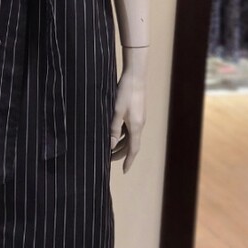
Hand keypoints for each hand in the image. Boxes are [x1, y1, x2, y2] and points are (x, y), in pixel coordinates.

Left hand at [110, 48, 146, 173]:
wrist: (135, 76)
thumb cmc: (124, 93)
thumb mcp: (116, 112)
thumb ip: (113, 129)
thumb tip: (110, 146)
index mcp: (135, 127)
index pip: (133, 149)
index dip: (128, 161)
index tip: (124, 172)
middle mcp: (139, 125)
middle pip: (131, 144)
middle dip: (121, 153)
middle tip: (109, 160)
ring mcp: (138, 118)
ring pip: (129, 136)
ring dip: (120, 144)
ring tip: (109, 149)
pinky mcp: (136, 112)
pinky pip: (129, 128)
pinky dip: (122, 134)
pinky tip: (113, 133)